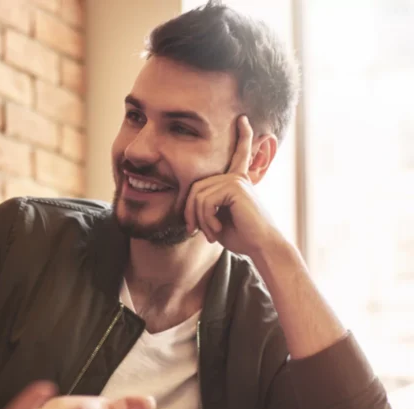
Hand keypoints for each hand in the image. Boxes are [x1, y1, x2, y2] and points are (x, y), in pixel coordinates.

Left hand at [184, 115, 283, 257]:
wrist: (262, 246)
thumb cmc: (241, 237)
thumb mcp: (217, 220)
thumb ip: (205, 207)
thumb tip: (188, 203)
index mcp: (237, 181)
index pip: (238, 156)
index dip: (242, 137)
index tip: (243, 119)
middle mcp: (237, 177)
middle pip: (196, 188)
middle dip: (191, 213)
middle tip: (196, 232)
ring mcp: (236, 180)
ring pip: (198, 196)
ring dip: (198, 220)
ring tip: (209, 234)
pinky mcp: (235, 186)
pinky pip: (205, 201)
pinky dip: (205, 220)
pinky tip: (216, 230)